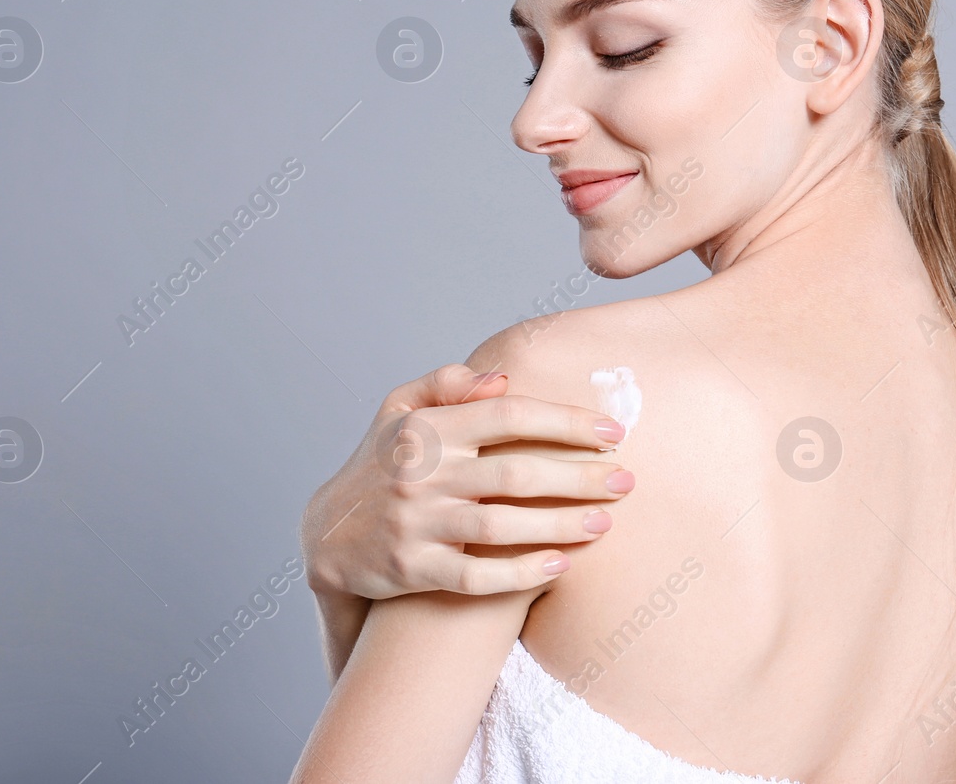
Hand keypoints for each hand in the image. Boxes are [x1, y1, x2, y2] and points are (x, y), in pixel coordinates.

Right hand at [300, 363, 634, 602]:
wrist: (329, 536)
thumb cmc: (383, 463)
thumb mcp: (398, 410)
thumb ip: (448, 386)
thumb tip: (502, 378)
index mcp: (428, 429)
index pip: (508, 415)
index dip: (565, 421)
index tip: (612, 431)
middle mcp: (422, 474)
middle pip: (517, 473)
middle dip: (580, 476)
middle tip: (626, 480)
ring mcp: (417, 524)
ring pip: (504, 525)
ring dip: (563, 524)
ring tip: (606, 522)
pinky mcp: (414, 570)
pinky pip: (478, 576)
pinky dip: (523, 572)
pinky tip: (562, 565)